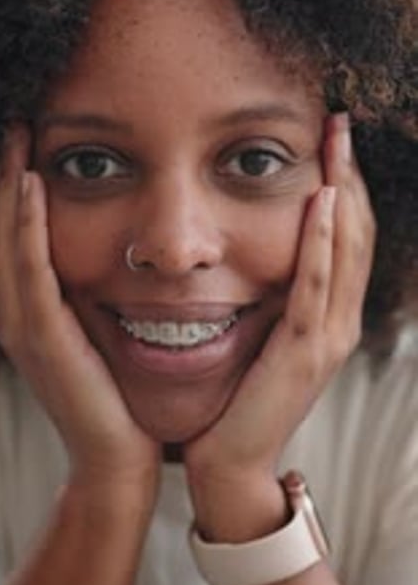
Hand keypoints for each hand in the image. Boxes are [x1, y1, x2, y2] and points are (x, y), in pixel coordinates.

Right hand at [0, 126, 159, 498]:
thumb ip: (90, 292)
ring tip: (16, 137)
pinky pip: (28, 268)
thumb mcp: (98, 330)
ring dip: (7, 185)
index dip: (12, 185)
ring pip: (4, 240)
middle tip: (15, 122)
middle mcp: (14, 313)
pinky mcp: (41, 337)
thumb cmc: (117, 394)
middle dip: (3, 173)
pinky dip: (24, 225)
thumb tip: (114, 249)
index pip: (10, 234)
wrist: (119, 456)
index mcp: (27, 310)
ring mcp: (22, 325)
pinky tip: (30, 184)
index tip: (27, 138)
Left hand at [184, 114, 375, 532]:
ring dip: (342, 193)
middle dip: (348, 175)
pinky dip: (322, 243)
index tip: (330, 140)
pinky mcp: (303, 353)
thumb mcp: (259, 337)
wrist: (229, 461)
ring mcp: (327, 339)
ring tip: (335, 144)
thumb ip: (268, 298)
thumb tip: (249, 251)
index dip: (343, 186)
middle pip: (356, 234)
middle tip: (338, 124)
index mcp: (328, 317)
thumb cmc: (237, 398)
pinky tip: (320, 202)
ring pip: (346, 252)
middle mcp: (338, 323)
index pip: (346, 238)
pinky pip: (317, 287)